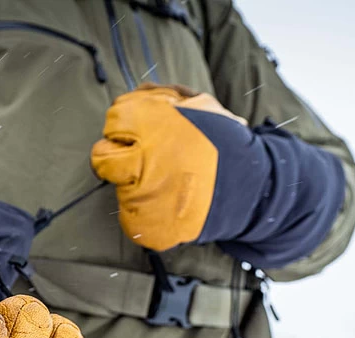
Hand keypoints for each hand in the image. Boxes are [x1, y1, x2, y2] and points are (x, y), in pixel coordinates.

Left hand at [91, 83, 249, 250]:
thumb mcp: (202, 105)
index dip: (125, 126)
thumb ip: (164, 96)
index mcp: (152, 123)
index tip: (137, 134)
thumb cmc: (225, 144)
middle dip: (116, 157)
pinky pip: (129, 218)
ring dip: (135, 186)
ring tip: (166, 185)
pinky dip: (144, 214)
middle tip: (140, 161)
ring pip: (118, 188)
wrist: (252, 189)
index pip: (113, 119)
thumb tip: (136, 93)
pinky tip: (166, 205)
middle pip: (101, 157)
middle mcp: (143, 158)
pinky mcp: (147, 225)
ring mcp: (143, 194)